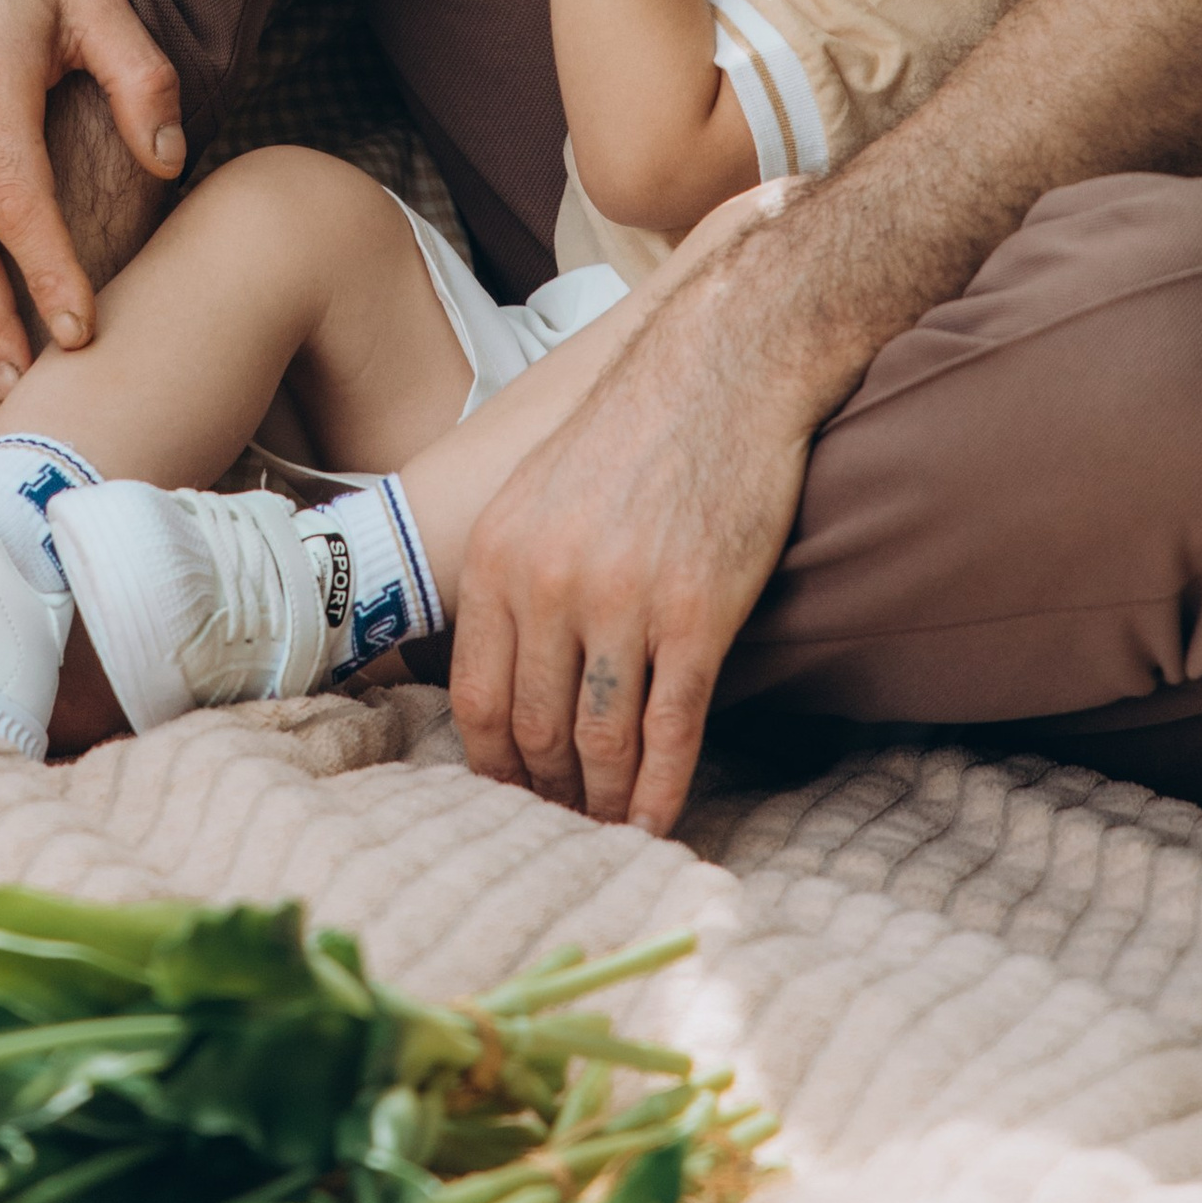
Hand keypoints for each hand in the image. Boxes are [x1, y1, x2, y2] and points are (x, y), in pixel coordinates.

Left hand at [452, 196, 809, 830]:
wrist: (725, 368)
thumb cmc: (634, 430)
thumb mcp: (536, 491)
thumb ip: (511, 574)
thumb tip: (499, 670)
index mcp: (499, 557)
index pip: (476, 699)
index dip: (493, 767)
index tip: (512, 799)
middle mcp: (550, 584)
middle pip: (534, 731)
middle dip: (548, 795)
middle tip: (565, 829)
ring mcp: (624, 602)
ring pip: (601, 742)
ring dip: (605, 803)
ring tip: (611, 833)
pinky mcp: (698, 613)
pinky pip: (672, 729)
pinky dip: (665, 789)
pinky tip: (664, 822)